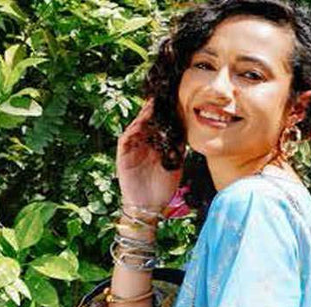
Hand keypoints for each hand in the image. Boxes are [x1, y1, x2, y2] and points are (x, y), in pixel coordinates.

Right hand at [116, 98, 183, 214]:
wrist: (148, 208)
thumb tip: (187, 130)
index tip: (176, 100)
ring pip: (138, 126)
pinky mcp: (123, 154)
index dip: (167, 113)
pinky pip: (127, 137)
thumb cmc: (162, 190)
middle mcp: (144, 144)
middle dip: (155, 109)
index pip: (161, 125)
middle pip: (149, 122)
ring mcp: (133, 148)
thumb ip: (179, 149)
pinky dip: (134, 128)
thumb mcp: (176, 166)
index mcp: (156, 146)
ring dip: (145, 115)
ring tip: (154, 103)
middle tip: (164, 94)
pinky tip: (142, 120)